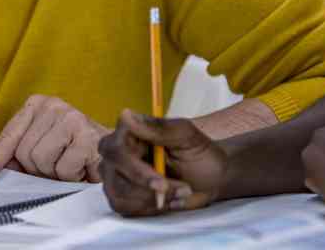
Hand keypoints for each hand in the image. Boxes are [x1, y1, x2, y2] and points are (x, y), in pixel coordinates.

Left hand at [0, 94, 108, 183]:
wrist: (116, 150)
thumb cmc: (73, 150)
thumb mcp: (41, 147)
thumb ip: (17, 155)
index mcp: (36, 105)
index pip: (8, 137)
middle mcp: (52, 105)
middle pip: (24, 153)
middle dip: (38, 169)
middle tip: (56, 166)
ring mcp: (71, 117)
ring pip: (41, 161)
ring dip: (55, 173)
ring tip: (70, 164)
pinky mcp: (87, 135)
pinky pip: (63, 169)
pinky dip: (72, 176)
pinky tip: (83, 166)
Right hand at [99, 109, 227, 215]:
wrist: (212, 177)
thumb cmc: (199, 152)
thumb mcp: (186, 135)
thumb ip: (158, 127)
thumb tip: (126, 115)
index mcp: (129, 131)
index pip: (116, 148)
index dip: (135, 169)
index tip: (161, 183)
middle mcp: (117, 152)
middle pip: (112, 172)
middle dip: (146, 187)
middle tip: (181, 190)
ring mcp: (116, 174)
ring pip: (118, 192)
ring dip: (154, 198)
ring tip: (181, 192)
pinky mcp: (121, 194)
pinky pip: (123, 206)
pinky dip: (150, 208)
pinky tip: (168, 200)